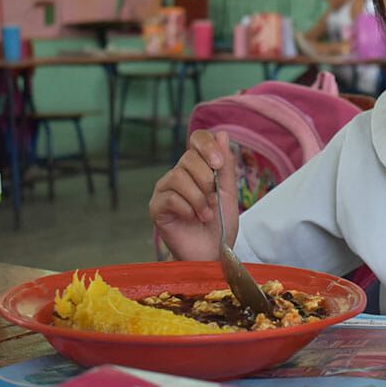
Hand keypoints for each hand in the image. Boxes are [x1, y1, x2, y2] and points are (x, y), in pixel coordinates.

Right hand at [148, 129, 239, 260]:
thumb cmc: (220, 224)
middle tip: (214, 200)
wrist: (213, 253)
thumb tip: (221, 133)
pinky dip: (187, 208)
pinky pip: (170, 197)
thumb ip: (225, 165)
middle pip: (189, 158)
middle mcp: (178, 174)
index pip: (197, 139)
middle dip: (207, 180)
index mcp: (197, 167)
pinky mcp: (157, 207)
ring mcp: (165, 190)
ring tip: (206, 214)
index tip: (218, 164)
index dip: (207, 146)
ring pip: (178, 177)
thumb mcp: (229, 192)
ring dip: (198, 197)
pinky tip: (193, 219)